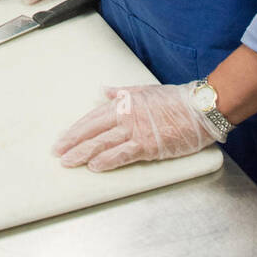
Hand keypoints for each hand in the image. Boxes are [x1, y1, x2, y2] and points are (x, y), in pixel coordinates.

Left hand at [53, 82, 220, 170]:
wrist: (199, 108)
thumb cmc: (176, 99)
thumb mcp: (145, 90)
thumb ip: (122, 92)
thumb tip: (104, 91)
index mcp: (123, 103)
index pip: (92, 118)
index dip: (75, 130)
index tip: (62, 139)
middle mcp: (125, 117)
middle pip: (92, 131)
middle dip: (72, 142)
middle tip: (57, 153)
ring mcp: (136, 131)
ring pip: (102, 143)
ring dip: (83, 153)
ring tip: (68, 162)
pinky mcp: (148, 146)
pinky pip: (122, 154)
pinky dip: (107, 160)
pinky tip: (94, 166)